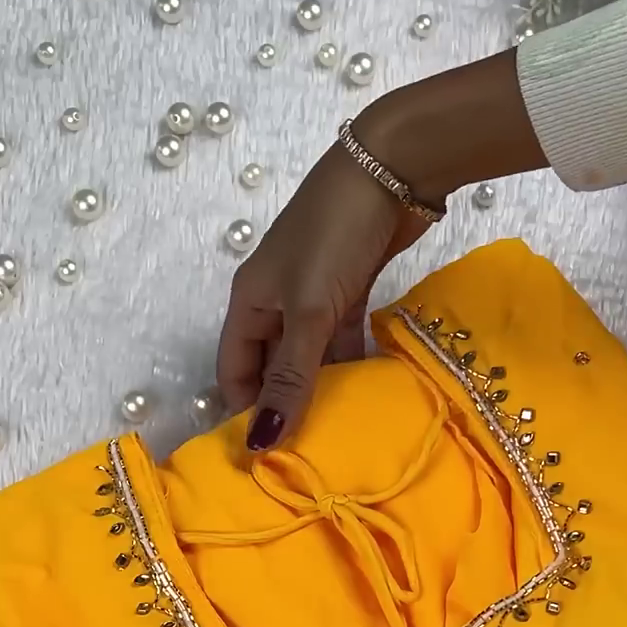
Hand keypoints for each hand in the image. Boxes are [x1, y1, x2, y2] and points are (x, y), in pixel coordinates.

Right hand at [215, 53, 548, 451]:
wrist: (392, 168)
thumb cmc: (336, 235)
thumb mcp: (309, 311)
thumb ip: (290, 377)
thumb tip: (261, 442)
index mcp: (249, 302)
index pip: (234, 371)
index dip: (244, 411)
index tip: (268, 457)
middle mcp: (274, 301)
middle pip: (271, 367)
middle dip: (285, 407)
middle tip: (309, 456)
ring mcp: (313, 295)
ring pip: (309, 357)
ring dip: (322, 390)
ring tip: (340, 437)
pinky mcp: (350, 290)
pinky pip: (341, 342)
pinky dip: (351, 366)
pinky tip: (366, 397)